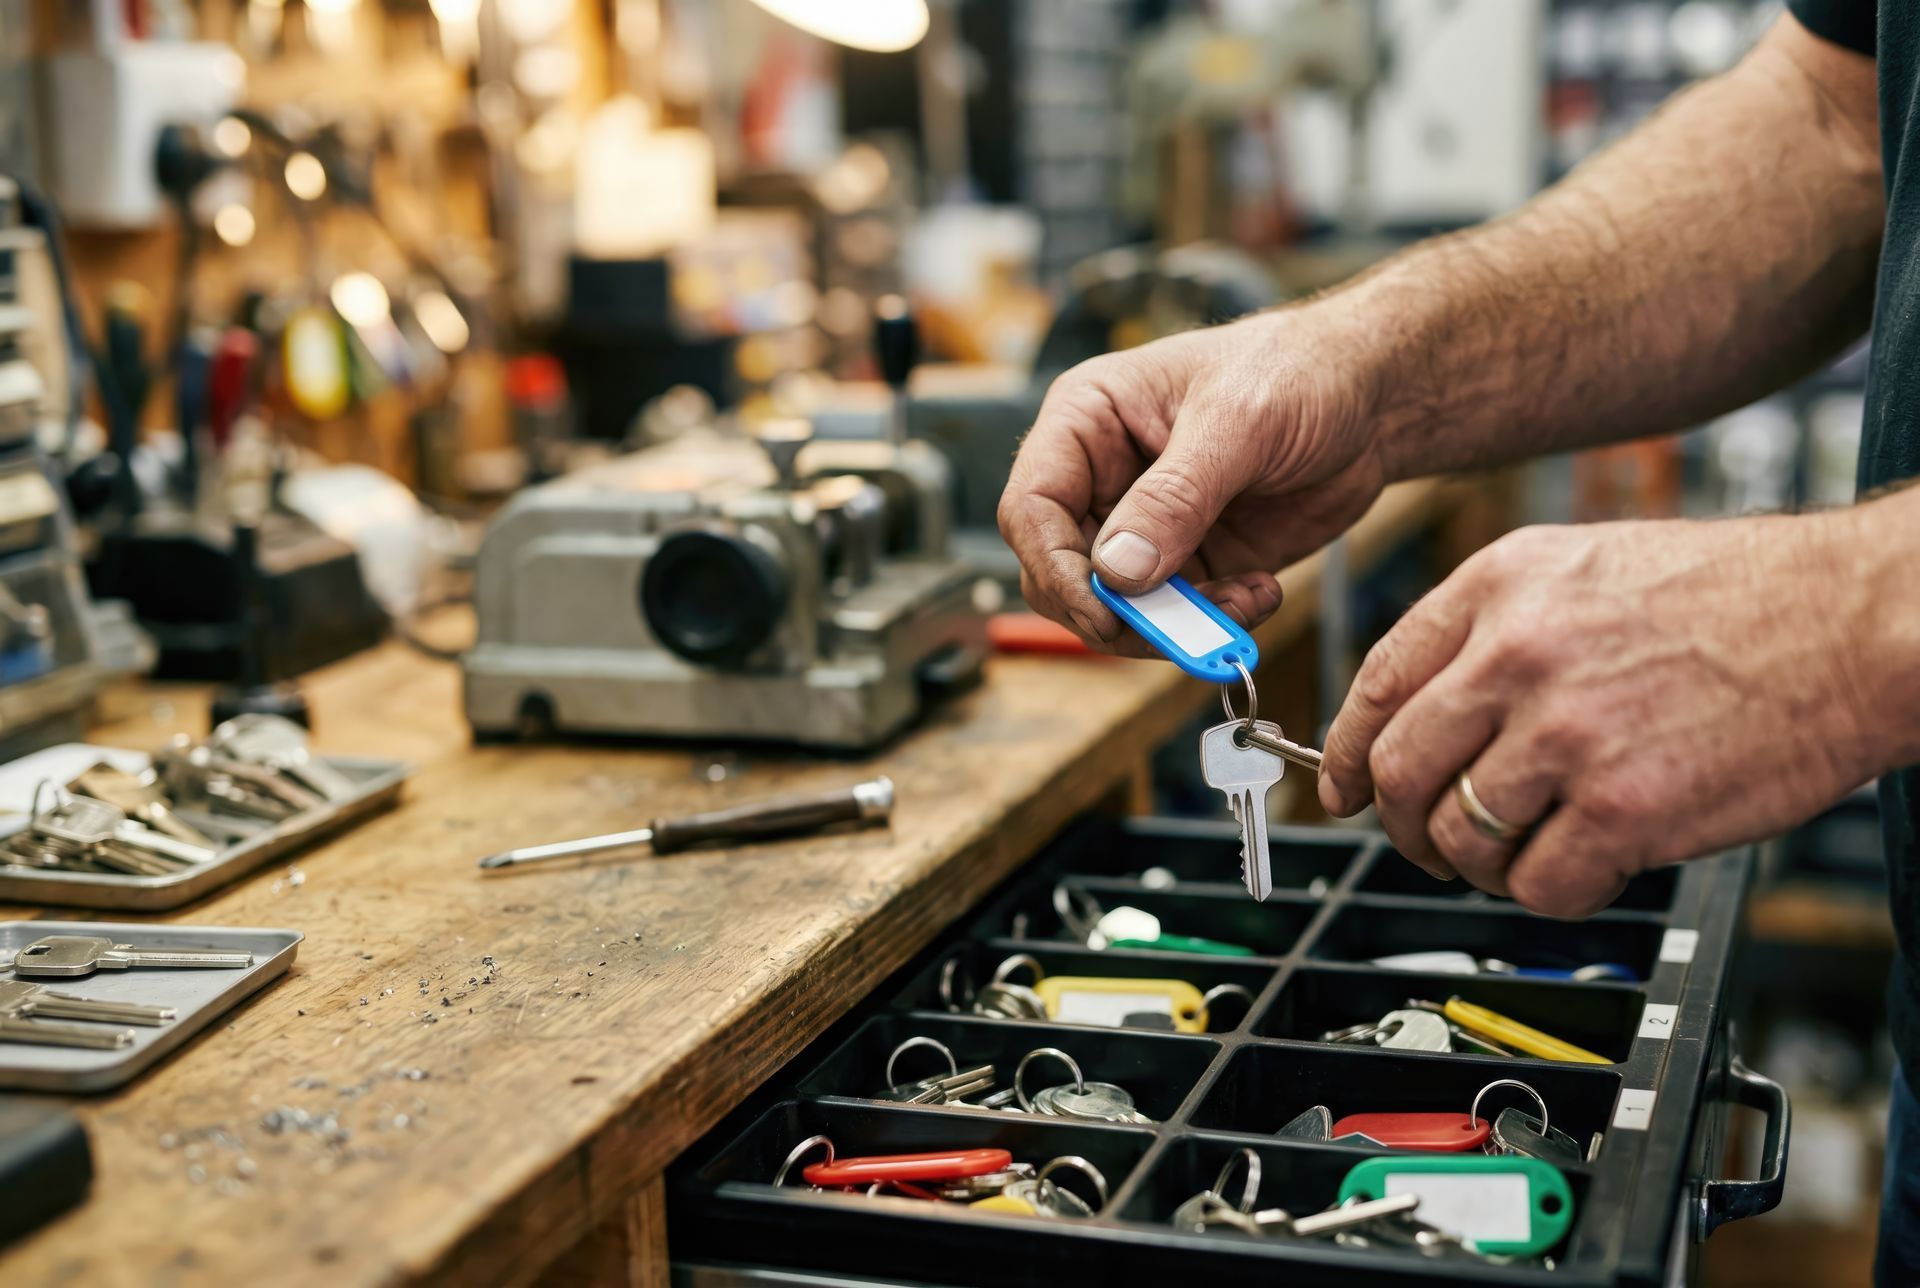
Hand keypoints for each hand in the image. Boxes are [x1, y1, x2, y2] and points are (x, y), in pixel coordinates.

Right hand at [998, 307, 1389, 653]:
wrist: (1374, 399)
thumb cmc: (1299, 372)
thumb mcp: (1237, 423)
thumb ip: (1175, 497)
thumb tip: (1118, 572)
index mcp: (1086, 422)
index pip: (1032, 508)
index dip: (1056, 567)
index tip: (1105, 612)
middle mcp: (1102, 478)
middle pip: (1063, 572)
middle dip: (1116, 611)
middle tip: (1178, 628)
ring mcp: (1144, 527)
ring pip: (1117, 608)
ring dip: (1174, 625)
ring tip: (1243, 604)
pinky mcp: (1190, 563)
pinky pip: (1176, 617)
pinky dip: (1214, 623)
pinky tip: (1262, 593)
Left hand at [1317, 514, 1891, 916]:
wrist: (1852, 621)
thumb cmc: (1732, 598)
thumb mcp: (1581, 567)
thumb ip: (1488, 633)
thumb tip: (1414, 716)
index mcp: (1496, 587)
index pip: (1376, 686)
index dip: (1343, 754)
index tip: (1341, 790)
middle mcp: (1516, 654)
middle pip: (1399, 772)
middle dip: (1402, 824)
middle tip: (1429, 842)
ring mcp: (1566, 733)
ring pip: (1459, 836)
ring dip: (1478, 863)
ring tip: (1521, 851)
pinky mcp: (1623, 808)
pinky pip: (1537, 884)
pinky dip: (1548, 890)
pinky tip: (1584, 864)